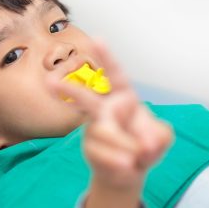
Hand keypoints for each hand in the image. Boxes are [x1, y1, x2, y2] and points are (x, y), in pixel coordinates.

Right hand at [48, 39, 172, 189]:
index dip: (106, 57)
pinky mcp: (89, 147)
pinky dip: (116, 160)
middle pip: (86, 98)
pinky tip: (125, 166)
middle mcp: (105, 108)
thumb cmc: (144, 143)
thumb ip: (158, 135)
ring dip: (123, 145)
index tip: (96, 39)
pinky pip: (100, 153)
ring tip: (135, 160)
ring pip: (102, 132)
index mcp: (123, 97)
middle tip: (49, 83)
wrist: (131, 169)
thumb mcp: (159, 137)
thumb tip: (147, 143)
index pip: (115, 74)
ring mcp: (94, 127)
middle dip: (70, 90)